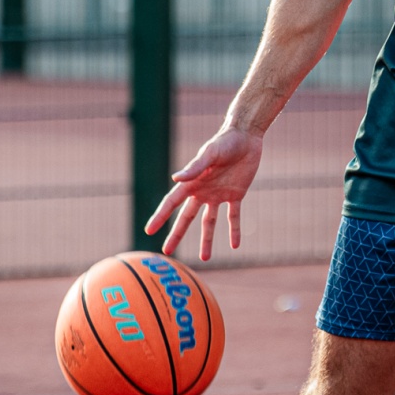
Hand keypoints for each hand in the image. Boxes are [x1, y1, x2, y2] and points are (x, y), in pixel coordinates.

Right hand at [144, 126, 263, 260]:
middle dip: (176, 234)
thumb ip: (194, 168)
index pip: (172, 203)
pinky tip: (235, 245)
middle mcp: (202, 191)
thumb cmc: (225, 141)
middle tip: (166, 251)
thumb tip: (175, 179)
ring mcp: (218, 195)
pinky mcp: (236, 195)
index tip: (148, 230)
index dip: (160, 217)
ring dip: (207, 239)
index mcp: (192, 182)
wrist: (246, 136)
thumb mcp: (210, 154)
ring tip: (205, 258)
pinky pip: (233, 216)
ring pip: (209, 222)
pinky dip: (234, 230)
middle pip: (187, 218)